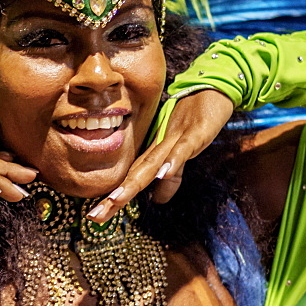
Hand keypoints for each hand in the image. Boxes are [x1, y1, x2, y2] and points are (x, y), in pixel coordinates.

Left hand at [87, 90, 233, 221]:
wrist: (210, 89)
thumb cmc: (193, 120)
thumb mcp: (182, 153)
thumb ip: (171, 175)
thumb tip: (158, 200)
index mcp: (155, 153)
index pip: (131, 180)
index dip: (114, 199)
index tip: (95, 216)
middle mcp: (159, 147)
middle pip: (134, 176)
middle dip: (114, 198)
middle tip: (95, 216)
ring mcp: (175, 140)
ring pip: (151, 164)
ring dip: (133, 183)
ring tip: (116, 200)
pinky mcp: (195, 133)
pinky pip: (182, 150)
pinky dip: (172, 162)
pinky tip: (161, 174)